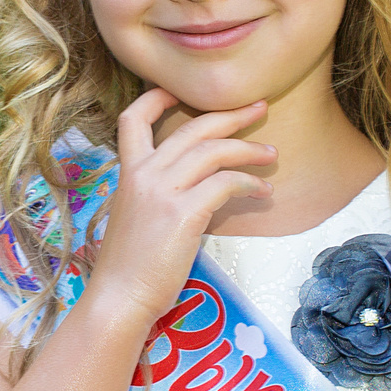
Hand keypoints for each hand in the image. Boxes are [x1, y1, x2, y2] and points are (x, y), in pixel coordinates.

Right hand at [86, 89, 275, 322]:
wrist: (118, 298)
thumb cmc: (129, 267)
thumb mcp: (136, 218)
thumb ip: (159, 195)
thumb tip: (199, 190)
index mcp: (127, 173)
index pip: (133, 120)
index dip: (157, 98)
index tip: (182, 91)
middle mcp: (143, 174)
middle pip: (192, 127)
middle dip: (231, 115)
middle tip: (259, 108)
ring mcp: (162, 192)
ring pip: (214, 150)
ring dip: (249, 149)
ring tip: (271, 154)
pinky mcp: (183, 214)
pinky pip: (226, 184)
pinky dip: (249, 183)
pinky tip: (263, 192)